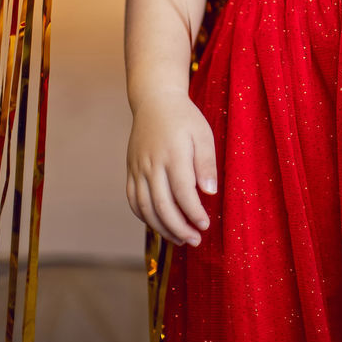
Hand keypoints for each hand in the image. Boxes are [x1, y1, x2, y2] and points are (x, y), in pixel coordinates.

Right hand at [126, 89, 218, 245]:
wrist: (154, 101)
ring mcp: (137, 168)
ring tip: (180, 239)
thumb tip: (210, 193)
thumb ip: (206, 163)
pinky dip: (145, 217)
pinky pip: (134, 201)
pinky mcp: (130, 171)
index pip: (183, 193)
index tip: (205, 225)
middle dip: (179, 228)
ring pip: (145, 208)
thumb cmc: (184, 118)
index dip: (194, 213)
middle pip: (162, 206)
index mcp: (173, 154)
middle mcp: (151, 164)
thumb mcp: (202, 134)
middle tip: (195, 241)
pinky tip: (160, 225)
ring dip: (162, 228)